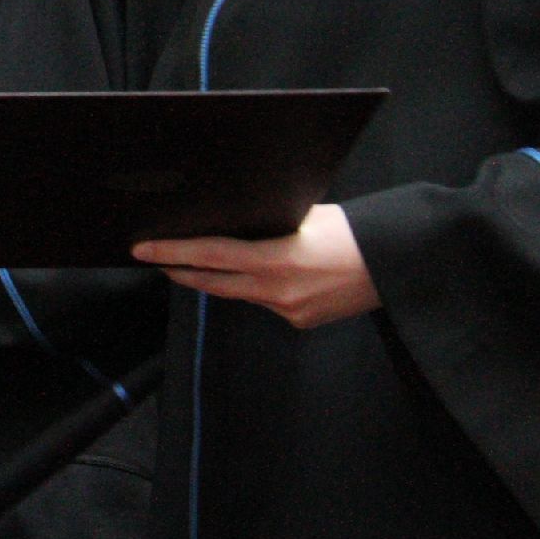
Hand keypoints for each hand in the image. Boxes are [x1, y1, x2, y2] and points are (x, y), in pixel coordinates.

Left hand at [133, 203, 378, 329]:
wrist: (397, 265)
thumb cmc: (354, 231)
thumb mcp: (305, 217)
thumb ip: (266, 225)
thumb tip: (232, 224)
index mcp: (277, 260)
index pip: (210, 256)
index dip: (172, 252)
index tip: (142, 249)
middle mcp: (278, 292)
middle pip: (214, 283)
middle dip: (181, 269)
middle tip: (153, 256)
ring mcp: (289, 312)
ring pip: (239, 294)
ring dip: (216, 279)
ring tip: (190, 262)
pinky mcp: (301, 321)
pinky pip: (266, 303)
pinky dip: (255, 287)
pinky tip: (256, 274)